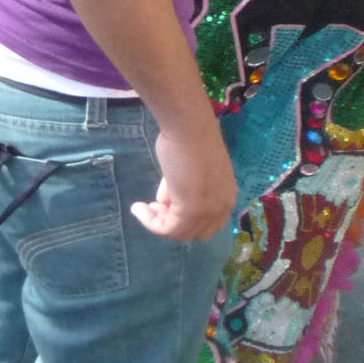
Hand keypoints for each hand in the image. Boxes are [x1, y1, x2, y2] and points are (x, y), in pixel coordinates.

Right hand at [135, 117, 237, 242]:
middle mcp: (222, 208)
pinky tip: (137, 208)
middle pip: (197, 232)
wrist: (190, 129)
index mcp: (226, 196)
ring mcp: (208, 211)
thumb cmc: (187, 140)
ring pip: (182, 234)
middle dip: (174, 223)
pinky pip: (167, 229)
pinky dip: (150, 223)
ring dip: (160, 224)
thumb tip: (166, 201)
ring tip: (144, 207)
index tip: (162, 201)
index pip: (208, 222)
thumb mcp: (186, 170)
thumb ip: (180, 188)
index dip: (184, 216)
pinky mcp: (191, 211)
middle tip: (155, 206)